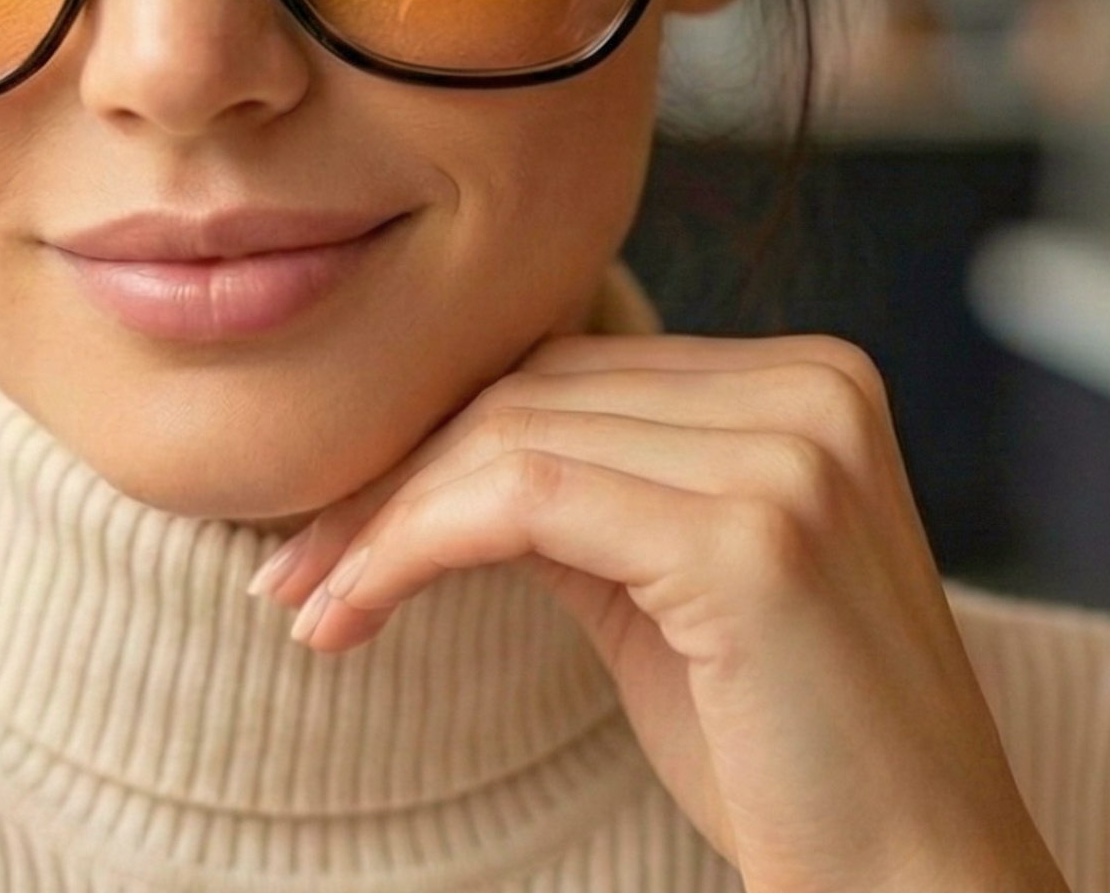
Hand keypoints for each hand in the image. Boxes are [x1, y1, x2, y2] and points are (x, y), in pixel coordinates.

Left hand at [247, 331, 1070, 892]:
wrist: (919, 889)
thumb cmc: (790, 752)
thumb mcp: (667, 582)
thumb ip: (579, 488)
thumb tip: (428, 453)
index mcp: (805, 380)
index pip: (568, 370)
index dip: (436, 439)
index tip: (335, 518)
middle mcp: (810, 390)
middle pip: (532, 393)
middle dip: (394, 478)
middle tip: (291, 567)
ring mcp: (791, 453)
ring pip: (512, 441)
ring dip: (384, 522)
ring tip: (310, 599)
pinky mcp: (749, 534)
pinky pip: (520, 504)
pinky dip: (412, 548)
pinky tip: (349, 611)